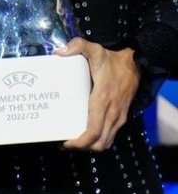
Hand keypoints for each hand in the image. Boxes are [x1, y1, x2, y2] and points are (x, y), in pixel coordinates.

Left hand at [58, 37, 138, 151]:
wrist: (135, 63)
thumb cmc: (111, 59)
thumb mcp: (94, 49)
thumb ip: (77, 46)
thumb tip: (57, 52)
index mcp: (102, 100)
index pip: (93, 131)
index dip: (80, 142)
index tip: (66, 143)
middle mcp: (112, 113)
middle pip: (99, 142)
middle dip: (83, 148)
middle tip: (66, 144)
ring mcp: (119, 117)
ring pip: (106, 141)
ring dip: (91, 146)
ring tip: (75, 142)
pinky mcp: (122, 117)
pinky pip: (111, 135)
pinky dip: (100, 140)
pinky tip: (88, 135)